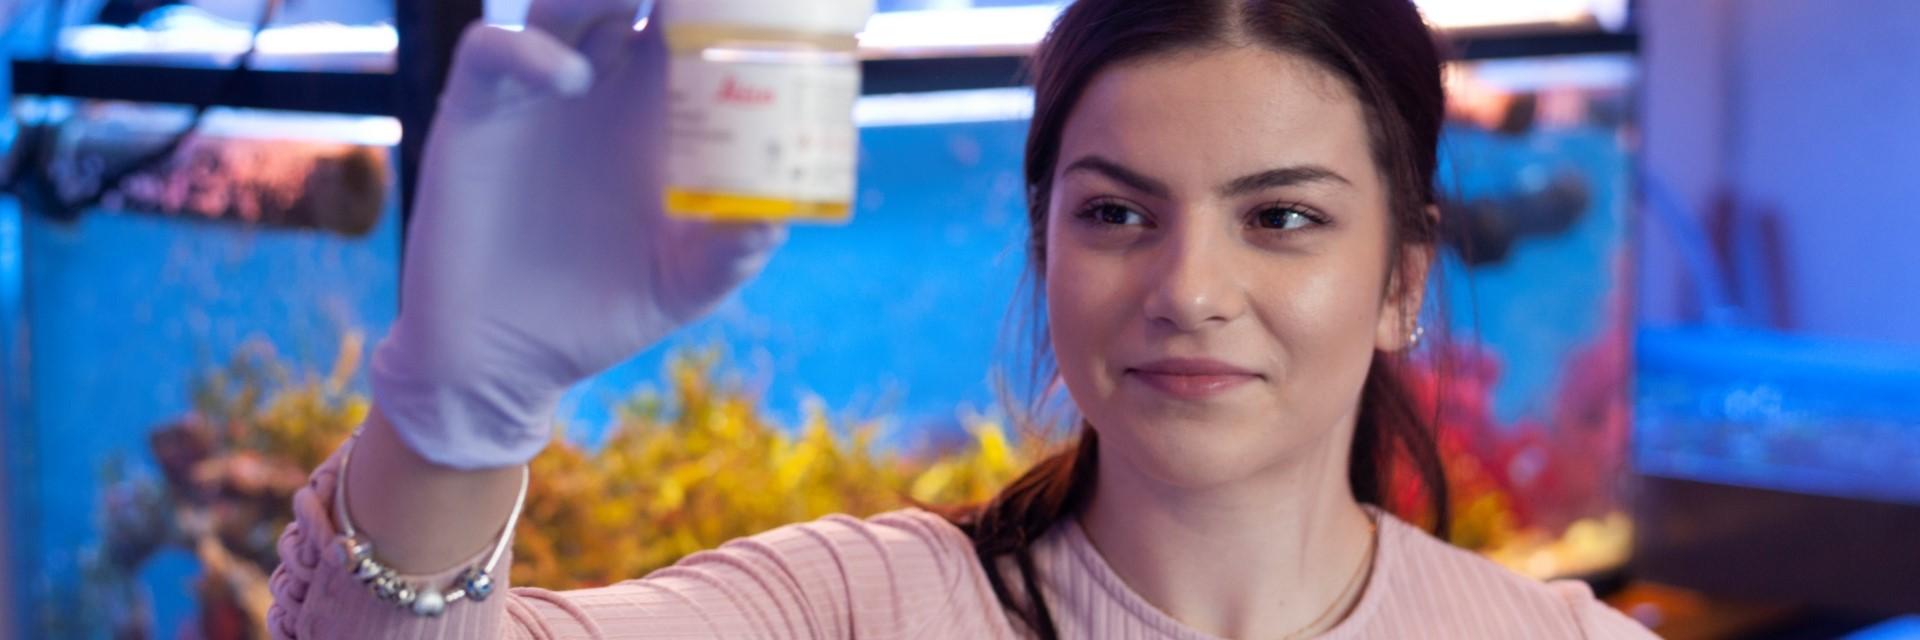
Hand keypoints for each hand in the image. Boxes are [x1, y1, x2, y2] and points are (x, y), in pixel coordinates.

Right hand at [371, 0, 785, 468]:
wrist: (505, 360)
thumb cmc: (604, 311)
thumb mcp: (685, 284)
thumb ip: (733, 251)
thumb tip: (776, 220)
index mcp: (662, 110)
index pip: (693, 24)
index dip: (718, 5)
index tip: (760, 2)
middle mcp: (602, 84)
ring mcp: (538, 92)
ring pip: (565, 2)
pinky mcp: (477, 112)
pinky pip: (494, 50)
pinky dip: (531, 52)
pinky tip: (575, 80)